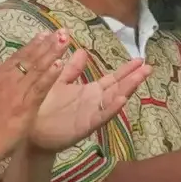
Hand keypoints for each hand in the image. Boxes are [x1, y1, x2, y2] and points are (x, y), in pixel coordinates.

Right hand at [0, 31, 73, 154]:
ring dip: (52, 53)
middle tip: (61, 31)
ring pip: (37, 68)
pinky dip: (50, 74)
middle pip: (30, 58)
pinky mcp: (26, 104)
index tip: (43, 34)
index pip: (18, 57)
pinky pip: (41, 86)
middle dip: (46, 44)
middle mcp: (8, 79)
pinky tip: (61, 64)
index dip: (32, 45)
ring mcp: (18, 91)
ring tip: (64, 41)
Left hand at [30, 54, 149, 151]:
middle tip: (149, 67)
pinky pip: (101, 116)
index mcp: (89, 92)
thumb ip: (72, 69)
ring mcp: (92, 114)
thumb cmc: (44, 106)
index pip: (113, 79)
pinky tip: (122, 99)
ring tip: (140, 78)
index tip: (140, 60)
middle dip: (133, 77)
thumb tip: (82, 51)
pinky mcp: (85, 125)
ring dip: (127, 89)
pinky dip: (112, 108)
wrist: (31, 131)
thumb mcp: (59, 82)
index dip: (126, 70)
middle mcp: (94, 102)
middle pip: (118, 88)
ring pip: (113, 100)